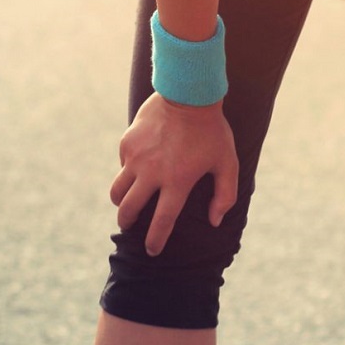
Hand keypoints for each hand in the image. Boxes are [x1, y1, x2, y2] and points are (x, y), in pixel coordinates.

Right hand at [109, 92, 238, 255]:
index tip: (152, 251)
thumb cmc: (212, 130)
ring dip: (120, 202)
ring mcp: (136, 158)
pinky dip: (127, 171)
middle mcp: (152, 174)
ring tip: (126, 203)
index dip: (155, 240)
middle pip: (129, 210)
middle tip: (130, 226)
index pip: (162, 221)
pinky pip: (123, 165)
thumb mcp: (227, 162)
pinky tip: (137, 167)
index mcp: (177, 182)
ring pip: (117, 191)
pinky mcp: (128, 143)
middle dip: (127, 224)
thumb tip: (215, 221)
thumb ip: (225, 194)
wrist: (188, 93)